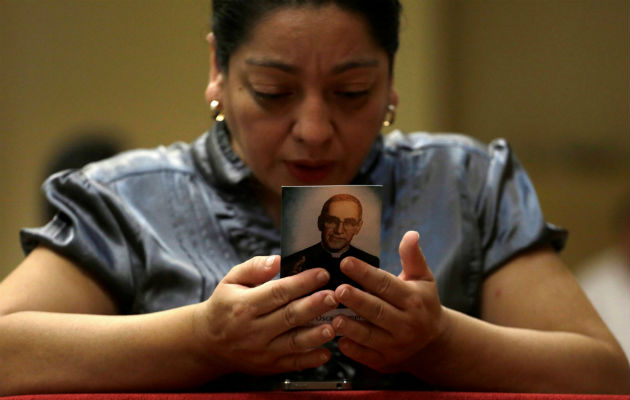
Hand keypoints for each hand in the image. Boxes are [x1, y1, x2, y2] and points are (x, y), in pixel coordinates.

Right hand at [196, 255, 338, 374]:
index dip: (302, 283)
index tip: (322, 274)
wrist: (207, 342)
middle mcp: (253, 330)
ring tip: (333, 325)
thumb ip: (254, 268)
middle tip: (334, 295)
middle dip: (314, 305)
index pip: (278, 292)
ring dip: (315, 335)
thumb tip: (277, 260)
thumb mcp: (231, 280)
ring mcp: (261, 351)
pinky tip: (326, 352)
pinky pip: (292, 364)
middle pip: (289, 316)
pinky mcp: (267, 367)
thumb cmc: (225, 305)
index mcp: (244, 305)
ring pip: (293, 342)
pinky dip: (310, 360)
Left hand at [332, 231, 448, 372]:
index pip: (386, 285)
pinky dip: (351, 348)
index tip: (346, 262)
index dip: (366, 273)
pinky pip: (365, 355)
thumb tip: (411, 234)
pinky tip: (337, 338)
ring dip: (350, 327)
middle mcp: (406, 324)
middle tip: (337, 290)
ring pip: (369, 335)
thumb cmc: (423, 304)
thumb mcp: (423, 279)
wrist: (435, 345)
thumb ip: (413, 257)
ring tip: (333, 317)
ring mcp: (396, 345)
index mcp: (413, 300)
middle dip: (356, 300)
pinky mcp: (385, 361)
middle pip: (377, 311)